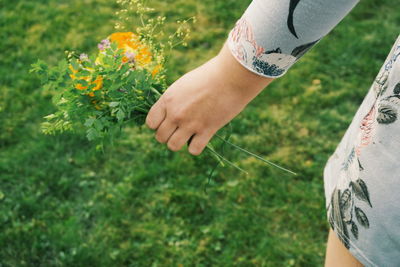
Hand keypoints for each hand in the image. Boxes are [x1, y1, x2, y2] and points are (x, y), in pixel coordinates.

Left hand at [145, 42, 272, 154]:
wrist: (231, 77)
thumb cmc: (209, 76)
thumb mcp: (184, 84)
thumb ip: (174, 100)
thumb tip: (170, 114)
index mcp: (168, 100)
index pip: (150, 123)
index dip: (158, 125)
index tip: (168, 121)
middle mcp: (175, 113)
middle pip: (160, 137)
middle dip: (168, 135)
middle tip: (179, 129)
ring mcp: (190, 124)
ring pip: (173, 146)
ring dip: (179, 143)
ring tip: (188, 135)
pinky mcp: (207, 131)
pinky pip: (193, 150)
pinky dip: (196, 147)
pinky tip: (201, 137)